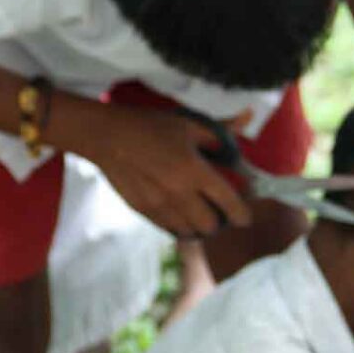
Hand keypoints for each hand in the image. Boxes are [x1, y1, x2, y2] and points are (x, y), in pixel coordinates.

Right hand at [86, 105, 252, 237]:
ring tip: (198, 214)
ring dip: (198, 226)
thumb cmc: (150, 126)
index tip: (245, 218)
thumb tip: (246, 121)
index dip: (242, 214)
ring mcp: (159, 206)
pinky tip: (179, 212)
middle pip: (210, 226)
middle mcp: (179, 193)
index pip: (228, 202)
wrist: (107, 137)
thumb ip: (219, 131)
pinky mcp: (143, 211)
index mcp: (194, 170)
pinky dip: (179, 225)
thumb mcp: (188, 123)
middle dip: (219, 222)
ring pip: (189, 232)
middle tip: (219, 212)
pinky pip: (169, 229)